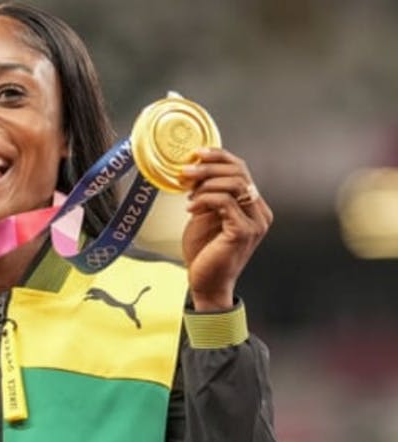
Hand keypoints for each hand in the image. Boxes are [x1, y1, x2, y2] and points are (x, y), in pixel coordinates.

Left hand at [179, 148, 272, 310]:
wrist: (207, 283)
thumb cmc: (205, 253)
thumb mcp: (205, 217)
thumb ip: (208, 195)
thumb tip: (195, 170)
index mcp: (254, 207)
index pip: (242, 170)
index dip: (220, 156)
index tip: (197, 153)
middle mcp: (260, 213)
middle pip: (240, 173)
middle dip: (209, 167)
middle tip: (185, 171)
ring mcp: (255, 223)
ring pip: (235, 184)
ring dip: (206, 183)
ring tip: (187, 193)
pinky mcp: (243, 232)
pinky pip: (225, 202)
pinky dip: (205, 199)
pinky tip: (191, 207)